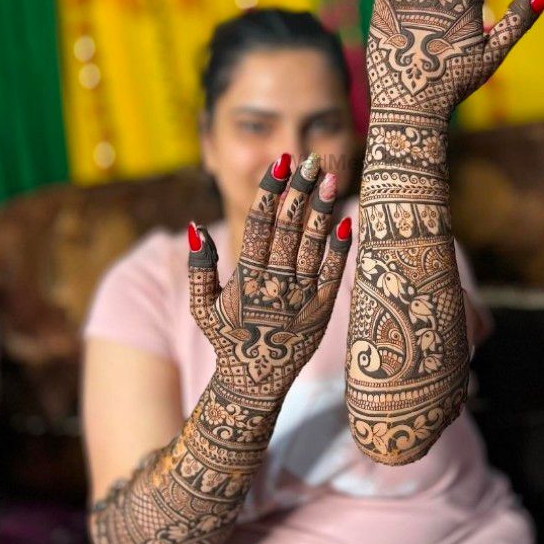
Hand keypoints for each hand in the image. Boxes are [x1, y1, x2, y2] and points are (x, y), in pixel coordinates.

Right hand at [187, 154, 351, 407]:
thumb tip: (196, 224)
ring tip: (330, 179)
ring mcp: (301, 298)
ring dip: (321, 211)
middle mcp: (275, 285)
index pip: (260, 225)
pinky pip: (333, 275)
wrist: (255, 383)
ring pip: (312, 246)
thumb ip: (200, 267)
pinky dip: (340, 250)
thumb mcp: (204, 307)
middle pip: (289, 228)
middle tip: (310, 160)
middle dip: (299, 192)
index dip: (270, 191)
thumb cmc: (227, 338)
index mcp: (246, 279)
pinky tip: (347, 223)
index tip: (280, 162)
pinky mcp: (321, 312)